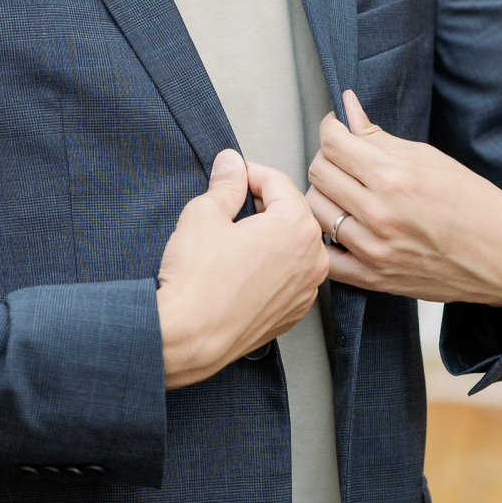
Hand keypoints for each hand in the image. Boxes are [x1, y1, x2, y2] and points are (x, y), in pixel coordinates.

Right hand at [156, 150, 328, 388]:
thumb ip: (225, 184)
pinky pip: (286, 277)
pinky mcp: (292, 313)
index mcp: (297, 227)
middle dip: (260, 204)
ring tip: (231, 240)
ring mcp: (305, 290)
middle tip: (227, 206)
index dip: (248, 172)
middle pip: (289, 213)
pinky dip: (269, 267)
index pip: (277, 181)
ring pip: (290, 247)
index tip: (232, 174)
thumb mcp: (204, 214)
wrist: (189, 337)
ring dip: (267, 236)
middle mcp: (312, 260)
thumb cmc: (197, 282)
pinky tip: (238, 269)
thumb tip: (231, 165)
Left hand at [306, 91, 501, 306]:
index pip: (333, 144)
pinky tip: (343, 226)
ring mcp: (373, 249)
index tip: (337, 128)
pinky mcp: (372, 278)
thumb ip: (380, 136)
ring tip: (346, 191)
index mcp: (395, 178)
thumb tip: (347, 108)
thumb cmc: (475, 204)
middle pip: (318, 173)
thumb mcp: (431, 159)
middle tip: (345, 158)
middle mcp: (379, 214)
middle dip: (328, 157)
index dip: (331, 128)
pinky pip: (325, 256)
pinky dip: (325, 238)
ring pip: (315, 210)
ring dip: (325, 194)